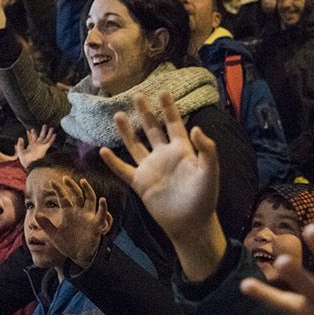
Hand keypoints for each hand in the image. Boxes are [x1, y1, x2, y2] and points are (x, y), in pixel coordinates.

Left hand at [14, 124, 55, 167]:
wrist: (30, 165)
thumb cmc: (25, 160)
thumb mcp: (20, 151)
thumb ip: (20, 144)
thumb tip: (20, 137)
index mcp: (32, 146)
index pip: (33, 138)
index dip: (32, 133)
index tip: (31, 129)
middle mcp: (37, 146)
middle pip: (41, 136)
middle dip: (42, 131)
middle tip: (44, 125)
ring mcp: (41, 146)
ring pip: (46, 138)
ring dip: (49, 133)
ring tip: (51, 128)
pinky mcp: (45, 148)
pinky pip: (49, 142)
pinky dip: (52, 138)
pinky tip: (54, 134)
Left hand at [31, 174, 112, 268]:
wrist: (78, 256)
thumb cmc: (67, 244)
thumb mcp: (54, 235)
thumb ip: (46, 225)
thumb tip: (36, 214)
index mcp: (68, 213)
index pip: (63, 197)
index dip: (58, 189)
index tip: (50, 182)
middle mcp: (78, 212)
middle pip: (77, 194)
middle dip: (71, 186)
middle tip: (65, 178)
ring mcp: (88, 216)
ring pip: (90, 199)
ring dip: (87, 190)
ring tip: (83, 181)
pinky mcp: (96, 224)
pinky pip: (101, 214)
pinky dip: (103, 207)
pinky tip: (102, 200)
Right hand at [98, 92, 225, 280]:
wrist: (190, 223)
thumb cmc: (204, 198)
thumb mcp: (210, 171)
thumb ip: (206, 149)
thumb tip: (196, 128)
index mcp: (182, 150)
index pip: (174, 123)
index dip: (169, 108)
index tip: (164, 91)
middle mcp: (164, 156)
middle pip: (153, 129)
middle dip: (146, 113)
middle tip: (137, 95)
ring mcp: (151, 169)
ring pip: (136, 145)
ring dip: (127, 131)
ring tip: (118, 115)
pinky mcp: (140, 183)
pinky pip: (123, 170)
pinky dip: (113, 161)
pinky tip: (103, 150)